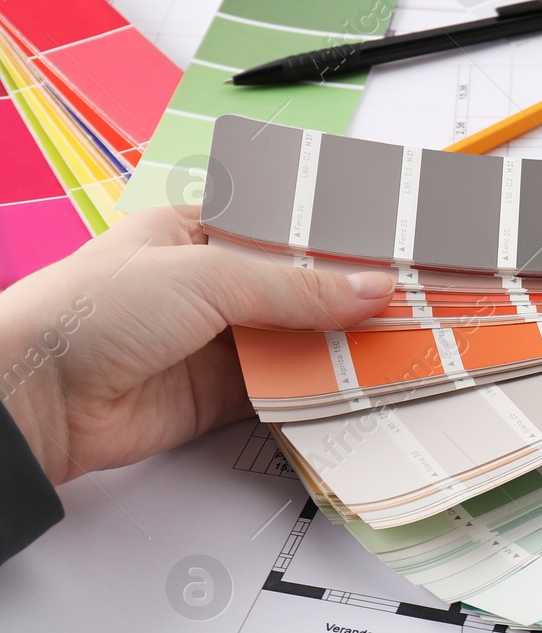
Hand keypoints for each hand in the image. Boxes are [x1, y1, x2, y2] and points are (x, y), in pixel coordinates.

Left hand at [0, 205, 394, 482]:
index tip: (391, 253)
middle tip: (412, 304)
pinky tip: (359, 386)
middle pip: (296, 293)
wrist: (37, 399)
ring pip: (295, 343)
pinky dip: (318, 392)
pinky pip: (282, 392)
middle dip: (349, 301)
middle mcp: (207, 288)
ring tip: (401, 345)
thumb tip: (372, 289)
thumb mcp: (207, 276)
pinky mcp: (218, 399)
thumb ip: (297, 289)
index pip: (282, 233)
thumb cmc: (94, 311)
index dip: (335, 243)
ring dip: (339, 349)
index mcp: (194, 234)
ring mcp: (214, 345)